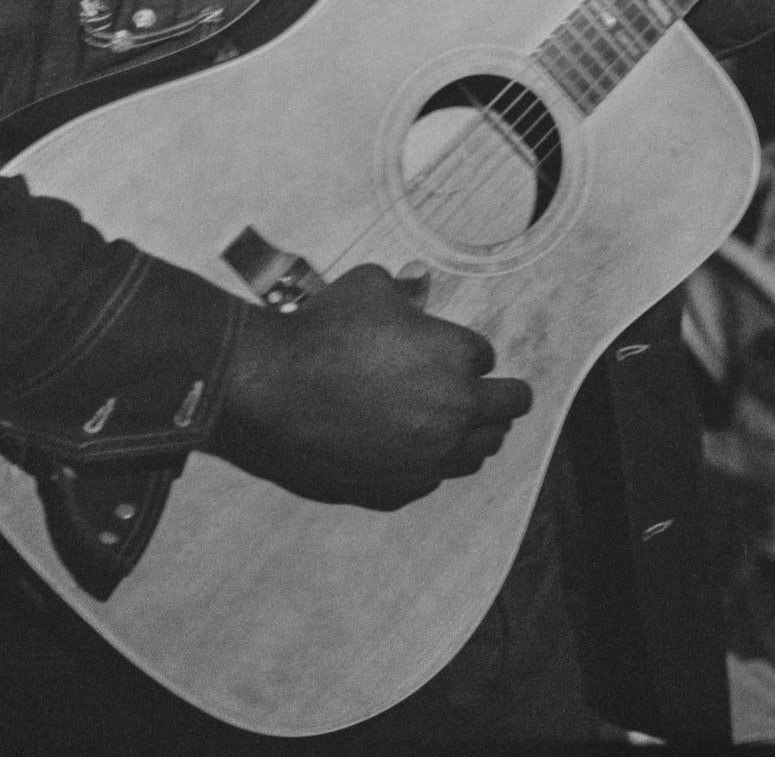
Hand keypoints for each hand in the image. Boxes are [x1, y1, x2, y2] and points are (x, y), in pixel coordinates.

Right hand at [205, 263, 531, 508]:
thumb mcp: (368, 285)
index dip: (464, 352)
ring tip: (459, 425)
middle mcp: (455, 412)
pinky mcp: (399, 489)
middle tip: (495, 393)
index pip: (485, 356)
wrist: (267, 391)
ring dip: (473, 434)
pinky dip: (429, 463)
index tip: (447, 352)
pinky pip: (433, 478)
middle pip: (507, 408)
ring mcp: (430, 458)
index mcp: (457, 358)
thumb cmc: (317, 331)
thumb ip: (404, 292)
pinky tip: (412, 451)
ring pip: (479, 452)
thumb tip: (412, 290)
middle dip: (500, 396)